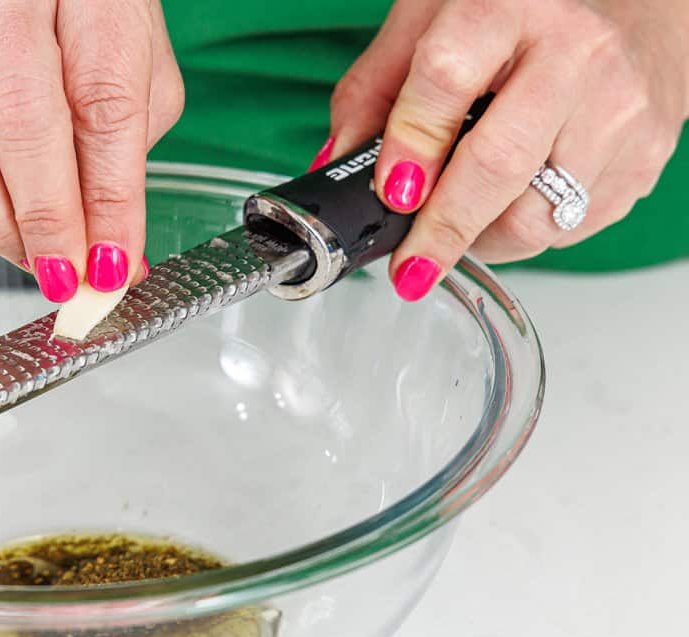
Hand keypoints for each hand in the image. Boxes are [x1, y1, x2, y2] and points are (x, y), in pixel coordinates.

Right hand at [0, 0, 182, 302]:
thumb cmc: (92, 14)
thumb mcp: (141, 67)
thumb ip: (126, 154)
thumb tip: (109, 251)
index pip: (101, 105)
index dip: (107, 199)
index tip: (113, 264)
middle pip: (18, 121)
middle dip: (45, 219)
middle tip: (66, 276)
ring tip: (33, 258)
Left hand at [323, 0, 688, 300]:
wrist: (634, 6)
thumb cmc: (521, 15)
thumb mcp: (432, 22)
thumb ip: (375, 89)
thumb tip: (337, 166)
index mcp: (508, 7)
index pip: (445, 78)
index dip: (409, 146)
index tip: (390, 193)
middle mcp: (575, 54)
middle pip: (497, 164)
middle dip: (442, 229)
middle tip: (408, 267)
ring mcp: (617, 108)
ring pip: (536, 214)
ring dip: (482, 239)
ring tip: (459, 224)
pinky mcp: (643, 155)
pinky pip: (571, 228)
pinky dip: (527, 234)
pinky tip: (513, 202)